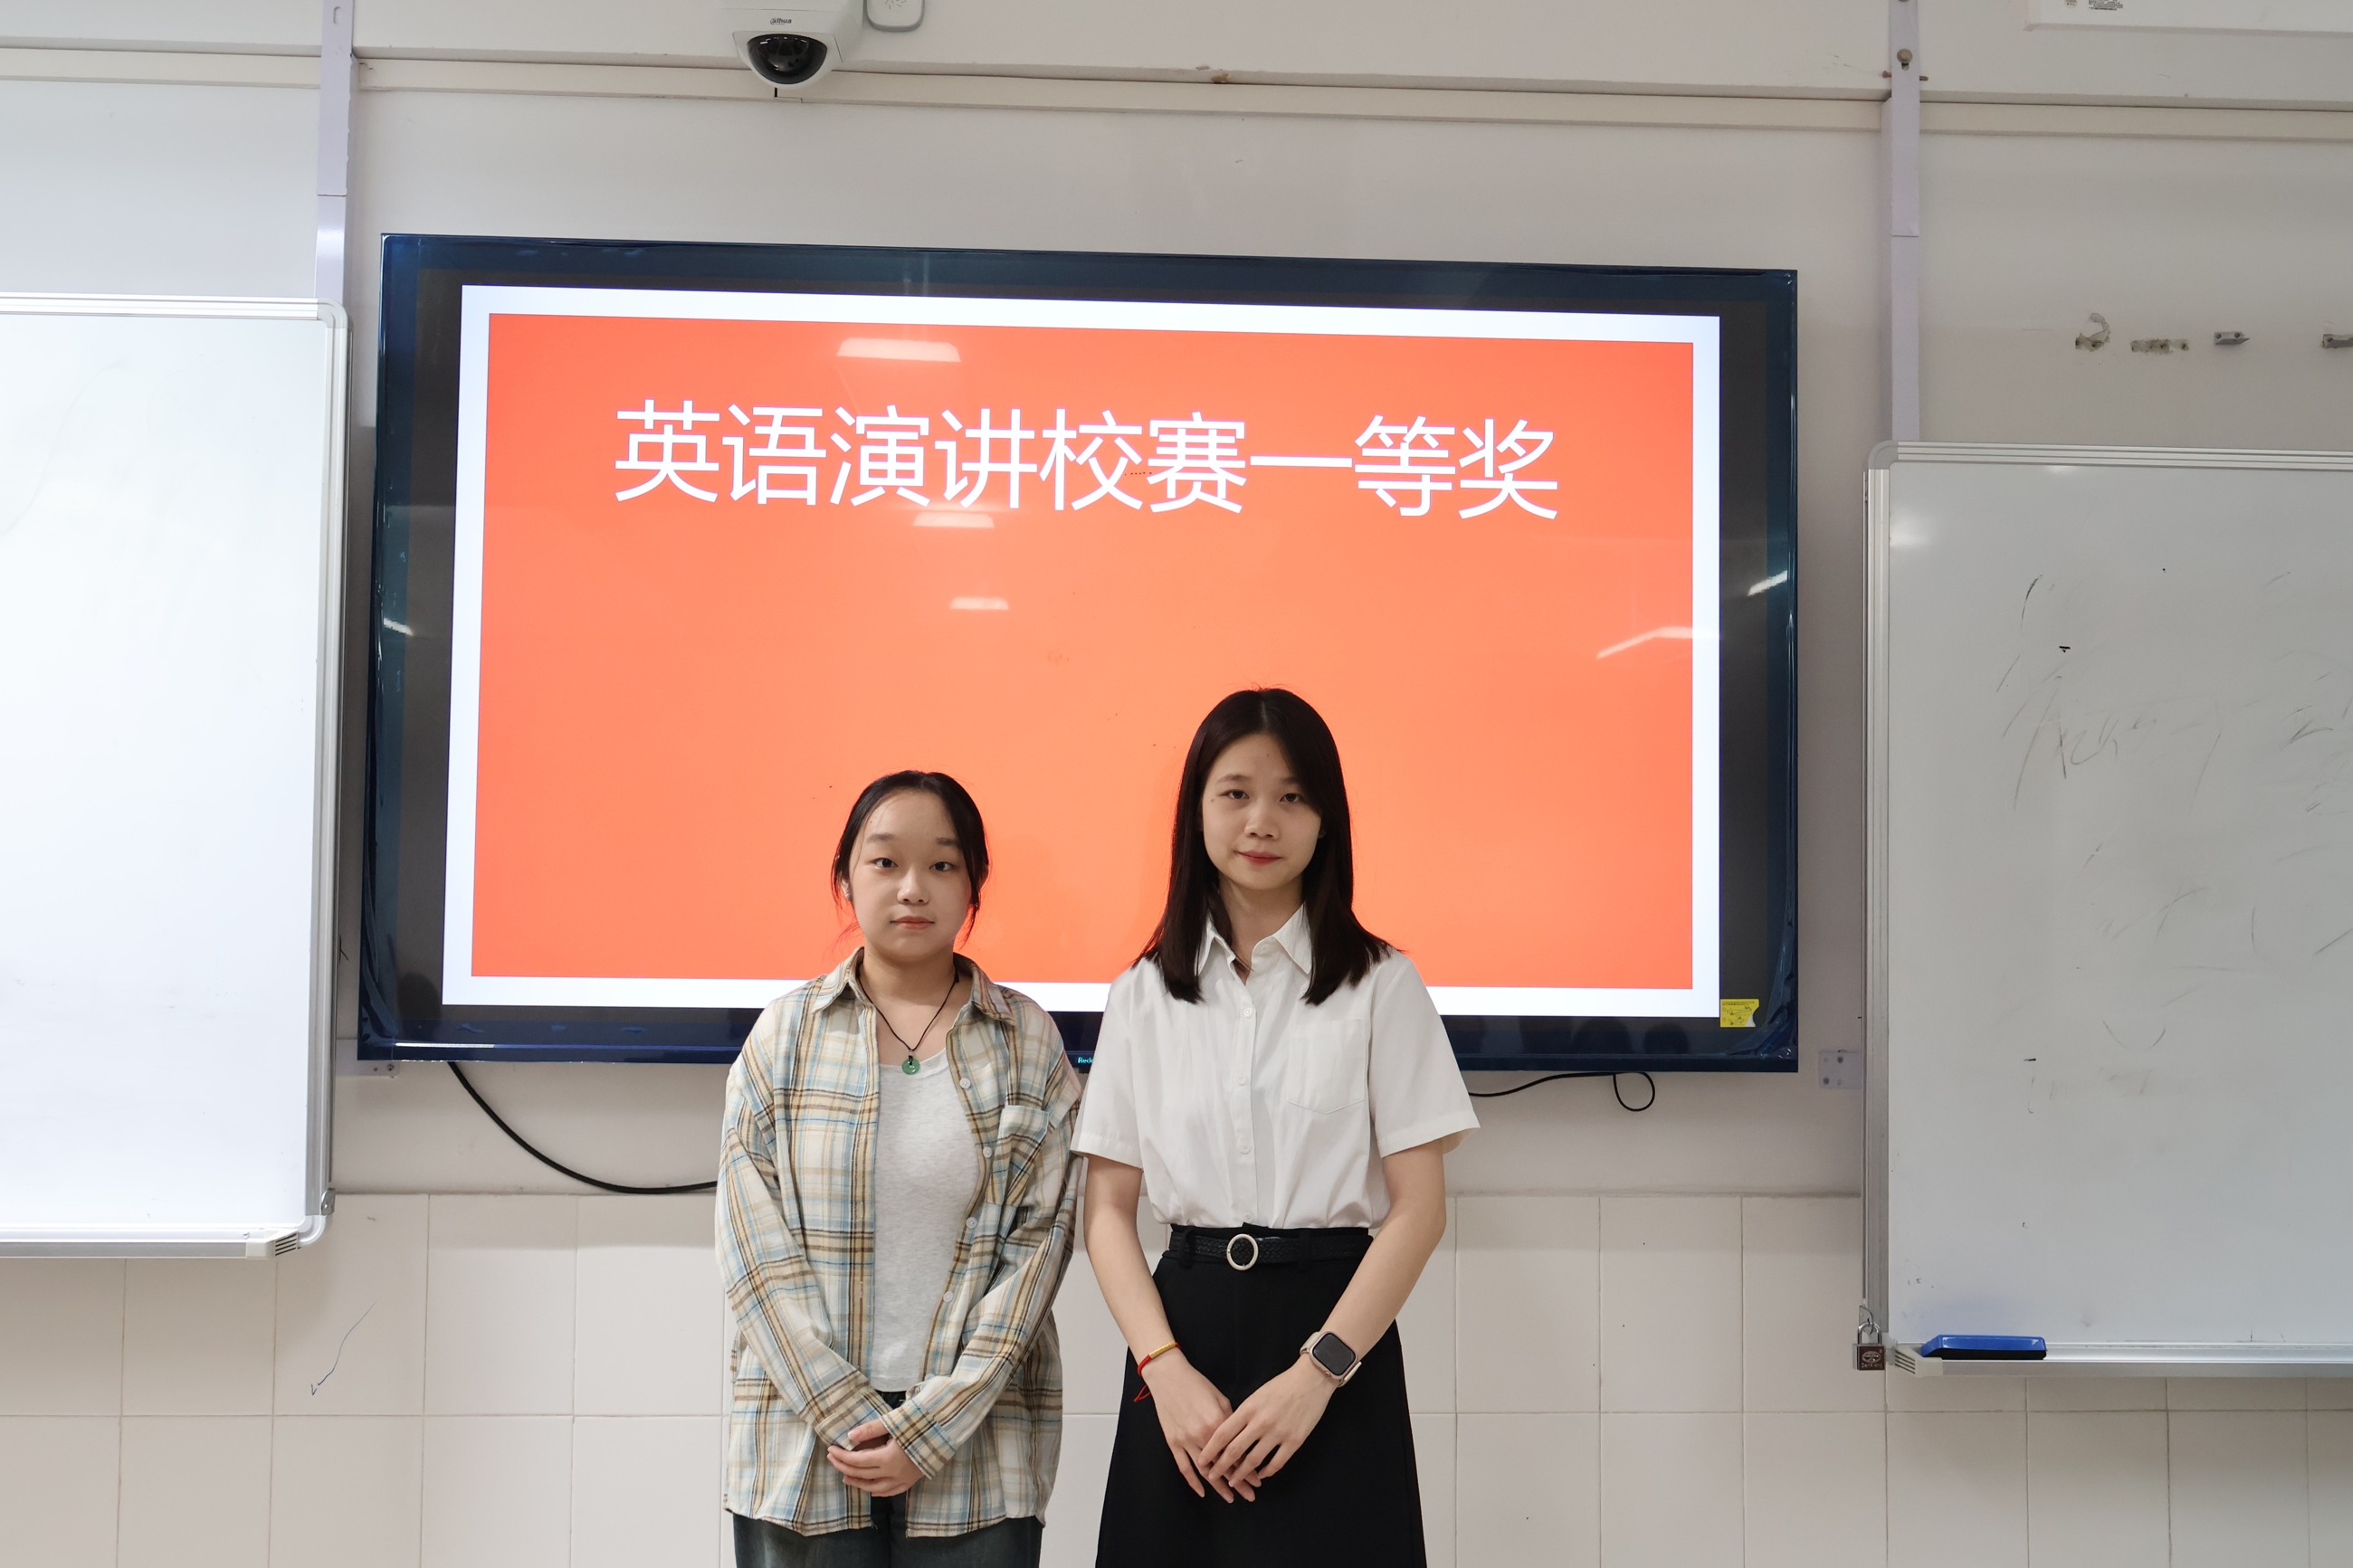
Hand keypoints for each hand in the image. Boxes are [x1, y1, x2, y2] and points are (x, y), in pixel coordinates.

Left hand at [827, 1419, 922, 1496]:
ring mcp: (904, 1479)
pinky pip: (891, 1491)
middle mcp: (894, 1473)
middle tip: (833, 1458)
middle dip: (844, 1467)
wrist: (946, 1429)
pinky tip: (872, 1490)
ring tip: (846, 1477)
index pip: (857, 1461)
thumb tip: (850, 1436)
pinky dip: (878, 1491)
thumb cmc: (921, 1421)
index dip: (841, 1456)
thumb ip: (871, 1430)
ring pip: (875, 1488)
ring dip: (858, 1483)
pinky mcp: (912, 1480)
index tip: (831, 1449)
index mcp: (888, 1458)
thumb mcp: (894, 1422)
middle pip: (862, 1475)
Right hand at [1140, 1352, 1255, 1502]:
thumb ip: (1231, 1421)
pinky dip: (1193, 1482)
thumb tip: (1241, 1439)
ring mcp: (1186, 1440)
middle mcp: (1202, 1435)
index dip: (1248, 1469)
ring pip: (1205, 1471)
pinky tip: (1202, 1492)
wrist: (1168, 1376)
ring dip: (1218, 1487)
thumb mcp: (1220, 1399)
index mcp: (1218, 1423)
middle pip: (1223, 1465)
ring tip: (1230, 1498)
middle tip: (1250, 1495)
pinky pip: (1183, 1467)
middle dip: (1238, 1482)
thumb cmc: (1197, 1384)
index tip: (1258, 1480)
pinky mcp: (1173, 1442)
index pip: (1237, 1453)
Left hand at [1198, 1356, 1335, 1490]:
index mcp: (1248, 1408)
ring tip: (1233, 1482)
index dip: (1210, 1450)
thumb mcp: (1256, 1395)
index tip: (1202, 1461)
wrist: (1311, 1380)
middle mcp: (1261, 1422)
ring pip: (1254, 1460)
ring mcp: (1278, 1433)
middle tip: (1212, 1476)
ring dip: (1241, 1474)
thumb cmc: (1281, 1385)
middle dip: (1221, 1467)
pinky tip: (1260, 1475)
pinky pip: (1277, 1463)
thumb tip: (1229, 1434)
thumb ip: (1243, 1414)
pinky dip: (1266, 1472)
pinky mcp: (1295, 1441)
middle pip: (1235, 1450)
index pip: (1223, 1433)